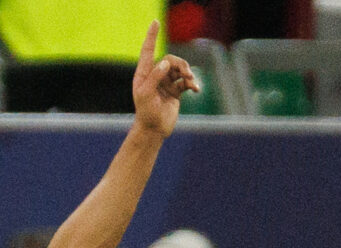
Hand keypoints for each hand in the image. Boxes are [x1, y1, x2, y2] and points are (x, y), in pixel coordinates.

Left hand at [131, 21, 198, 136]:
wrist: (154, 130)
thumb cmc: (145, 113)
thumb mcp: (145, 94)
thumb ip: (155, 77)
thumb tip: (165, 62)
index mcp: (144, 74)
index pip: (148, 51)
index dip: (151, 36)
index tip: (155, 22)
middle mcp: (155, 76)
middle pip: (170, 60)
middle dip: (180, 64)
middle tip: (186, 73)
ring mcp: (166, 83)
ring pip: (180, 70)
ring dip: (188, 74)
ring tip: (192, 84)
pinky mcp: (176, 91)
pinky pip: (186, 82)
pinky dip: (192, 83)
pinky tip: (196, 89)